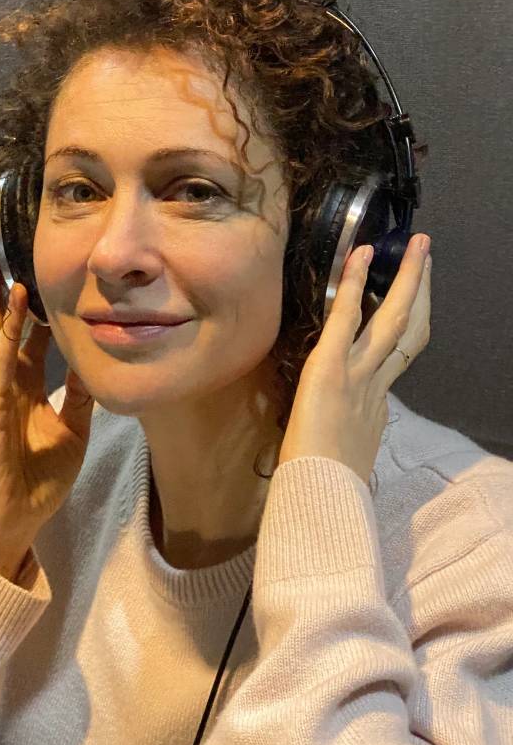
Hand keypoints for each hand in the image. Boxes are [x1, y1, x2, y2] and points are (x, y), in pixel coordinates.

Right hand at [0, 209, 94, 578]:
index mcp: (16, 381)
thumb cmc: (35, 482)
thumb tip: (93, 362)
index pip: (17, 322)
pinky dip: (7, 331)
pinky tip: (15, 301)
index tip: (21, 248)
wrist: (11, 524)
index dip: (19, 286)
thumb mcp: (71, 430)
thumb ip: (77, 395)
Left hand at [277, 233, 431, 488]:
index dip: (411, 322)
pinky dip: (354, 285)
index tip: (416, 298)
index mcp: (377, 405)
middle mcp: (374, 385)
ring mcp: (357, 374)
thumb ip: (347, 436)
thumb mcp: (341, 455)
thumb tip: (344, 433)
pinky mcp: (330, 368)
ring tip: (415, 244)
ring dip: (405, 277)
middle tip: (426, 255)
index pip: (401, 355)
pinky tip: (360, 255)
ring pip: (392, 318)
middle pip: (410, 330)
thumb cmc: (321, 486)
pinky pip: (346, 318)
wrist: (318, 499)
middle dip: (421, 290)